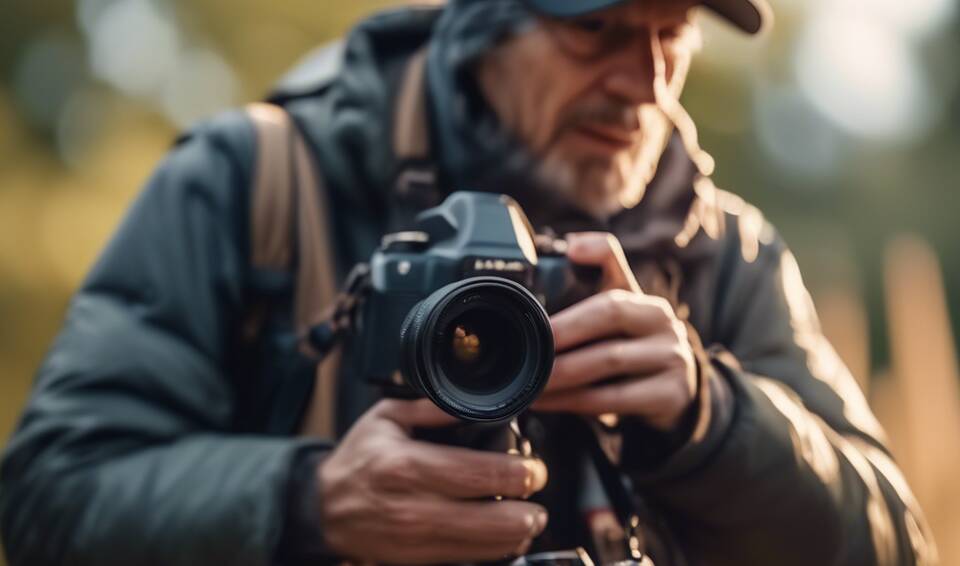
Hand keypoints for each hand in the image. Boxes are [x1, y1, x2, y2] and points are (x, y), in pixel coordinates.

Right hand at [319, 399, 548, 563]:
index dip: (518, 474)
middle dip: (528, 510)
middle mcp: (414, 508)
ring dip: (518, 533)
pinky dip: (496, 549)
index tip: (534, 469)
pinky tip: (505, 534)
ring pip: (487, 547)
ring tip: (529, 516)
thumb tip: (476, 401)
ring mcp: (417, 540)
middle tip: (537, 493)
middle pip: (491, 519)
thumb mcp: (387, 417)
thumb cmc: (359, 460)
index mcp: (407, 466)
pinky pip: (470, 560)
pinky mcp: (419, 560)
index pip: (477, 474)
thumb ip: (434, 407)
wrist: (325, 509)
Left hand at [533, 232, 696, 430]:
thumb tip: (571, 246)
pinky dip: (574, 401)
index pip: (618, 262)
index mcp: (644, 299)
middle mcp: (663, 321)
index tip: (567, 255)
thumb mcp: (619, 321)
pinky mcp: (671, 393)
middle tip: (528, 342)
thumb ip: (598, 284)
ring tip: (531, 379)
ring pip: (610, 357)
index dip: (594, 252)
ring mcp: (672, 356)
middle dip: (564, 327)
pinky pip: (614, 397)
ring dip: (562, 371)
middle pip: (611, 311)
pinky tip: (549, 402)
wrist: (675, 395)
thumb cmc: (632, 352)